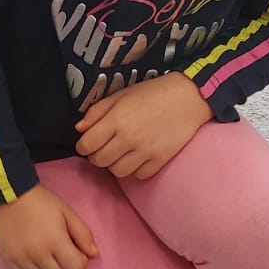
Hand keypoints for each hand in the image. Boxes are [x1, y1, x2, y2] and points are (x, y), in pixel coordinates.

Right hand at [0, 185, 97, 268]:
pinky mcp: (9, 260)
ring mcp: (22, 259)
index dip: (80, 261)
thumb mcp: (67, 213)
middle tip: (61, 253)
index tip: (75, 251)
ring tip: (47, 256)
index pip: (75, 268)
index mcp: (55, 240)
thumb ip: (83, 234)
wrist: (10, 195)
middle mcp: (38, 253)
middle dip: (65, 267)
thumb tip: (94, 254)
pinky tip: (35, 260)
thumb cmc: (42, 203)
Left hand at [75, 74, 211, 180]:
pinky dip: (136, 169)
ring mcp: (145, 151)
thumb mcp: (121, 95)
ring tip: (121, 154)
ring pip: (118, 172)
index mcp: (116, 119)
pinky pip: (139, 175)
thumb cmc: (152, 93)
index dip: (83, 146)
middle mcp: (128, 137)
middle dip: (97, 156)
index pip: (86, 145)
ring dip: (115, 165)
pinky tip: (138, 157)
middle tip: (105, 148)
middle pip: (100, 161)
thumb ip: (97, 111)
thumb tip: (80, 129)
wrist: (188, 97)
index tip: (89, 143)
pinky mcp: (160, 160)